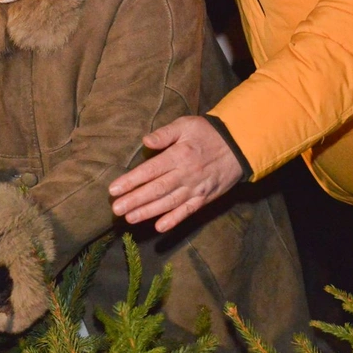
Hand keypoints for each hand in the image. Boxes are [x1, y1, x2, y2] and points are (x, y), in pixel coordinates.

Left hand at [108, 115, 243, 232]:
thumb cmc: (207, 133)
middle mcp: (185, 174)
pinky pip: (188, 211)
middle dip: (134, 200)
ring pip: (168, 203)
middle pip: (156, 190)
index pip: (149, 171)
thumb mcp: (185, 125)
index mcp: (178, 156)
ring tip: (130, 218)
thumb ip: (164, 134)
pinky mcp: (204, 197)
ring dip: (148, 212)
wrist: (239, 146)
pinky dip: (174, 220)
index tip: (113, 190)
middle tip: (116, 209)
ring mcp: (195, 188)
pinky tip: (159, 227)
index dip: (130, 181)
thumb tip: (145, 140)